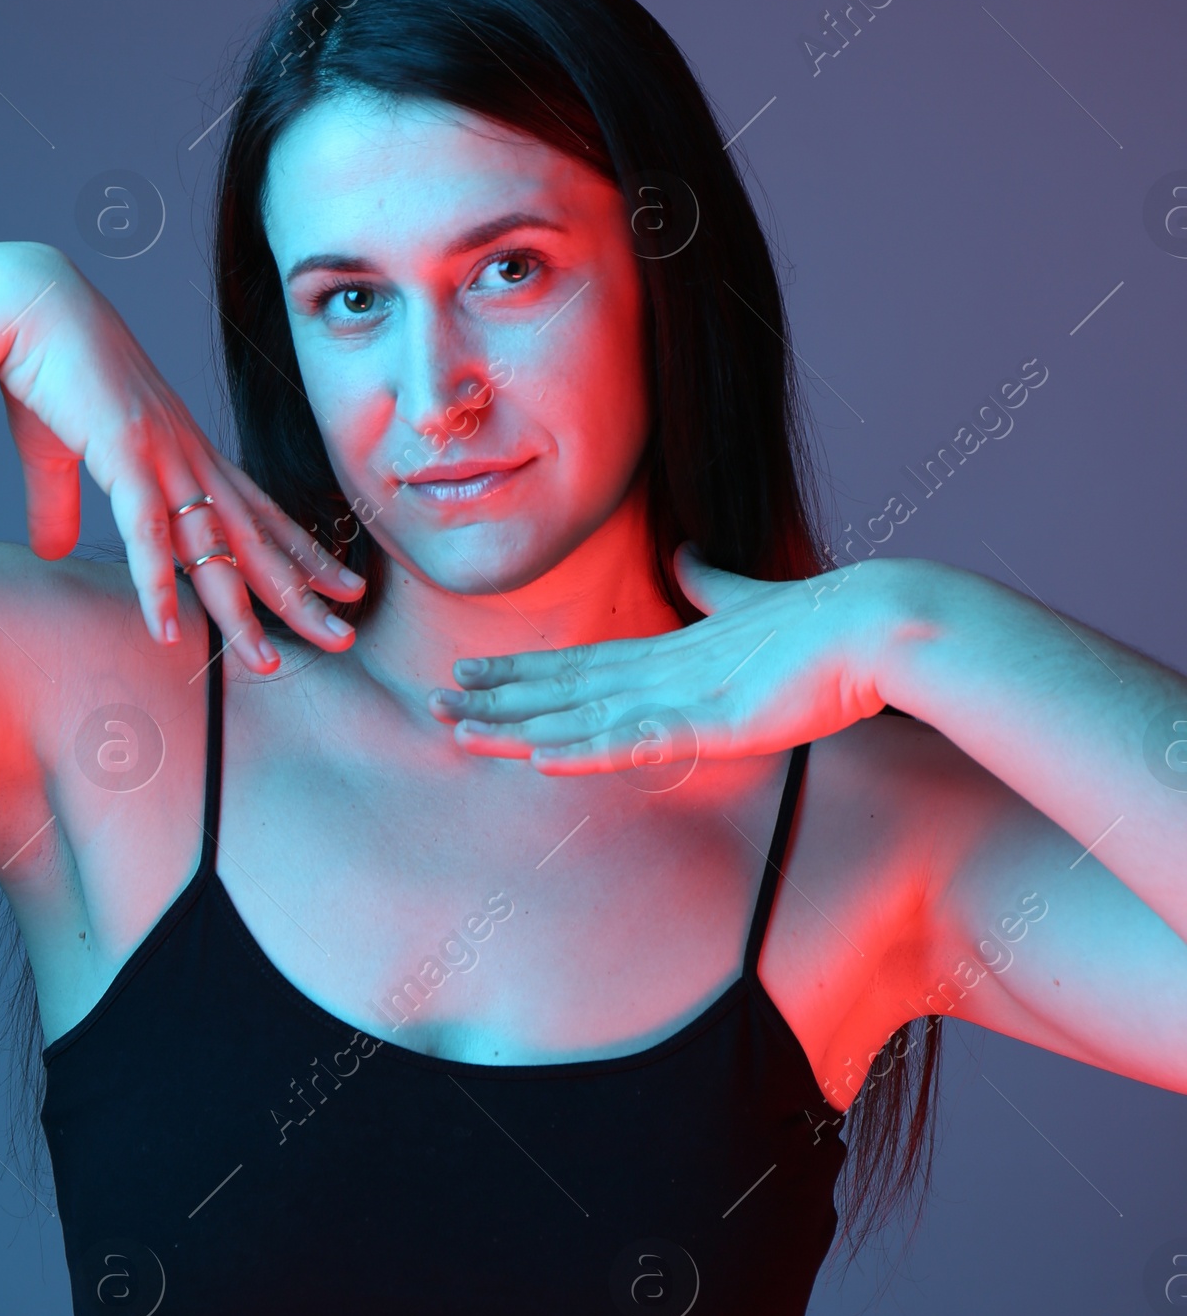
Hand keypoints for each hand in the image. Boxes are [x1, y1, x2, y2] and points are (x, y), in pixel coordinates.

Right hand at [0, 247, 363, 671]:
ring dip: (241, 610)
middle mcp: (188, 457)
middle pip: (256, 540)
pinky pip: (148, 533)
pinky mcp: (122, 456)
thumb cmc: (45, 370)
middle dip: (302, 592)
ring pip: (213, 549)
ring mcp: (161, 457)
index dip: (301, 552)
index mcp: (185, 450)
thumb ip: (61, 505)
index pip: (259, 513)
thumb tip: (53, 549)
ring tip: (268, 662)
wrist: (27, 307)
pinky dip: (158, 584)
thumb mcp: (59, 451)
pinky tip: (169, 632)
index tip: (340, 584)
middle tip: (345, 634)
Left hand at [427, 546, 896, 771]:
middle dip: (498, 699)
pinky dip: (584, 751)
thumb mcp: (754, 605)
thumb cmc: (827, 624)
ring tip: (459, 734)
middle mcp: (662, 669)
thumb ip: (715, 587)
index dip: (524, 675)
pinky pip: (634, 741)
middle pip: (562, 689)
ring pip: (579, 718)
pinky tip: (539, 758)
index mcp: (671, 650)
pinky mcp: (711, 720)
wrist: (880, 622)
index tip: (474, 677)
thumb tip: (688, 557)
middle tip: (435, 703)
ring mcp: (682, 694)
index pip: (580, 667)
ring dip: (517, 730)